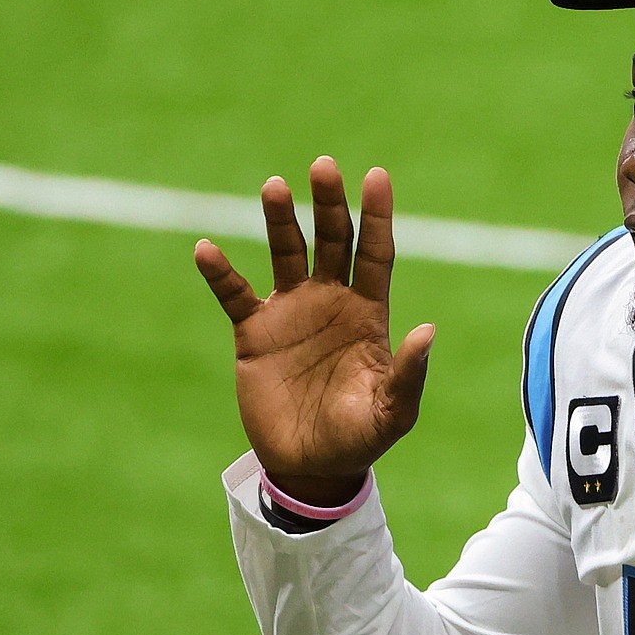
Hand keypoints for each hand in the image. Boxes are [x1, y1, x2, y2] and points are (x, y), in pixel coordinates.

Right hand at [195, 158, 433, 505]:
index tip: (377, 177)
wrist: (310, 467)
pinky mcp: (254, 331)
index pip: (375, 254)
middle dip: (329, 204)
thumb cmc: (359, 439)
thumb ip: (409, 374)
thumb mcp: (393, 413)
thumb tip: (427, 330)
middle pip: (332, 240)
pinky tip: (207, 250)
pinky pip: (234, 293)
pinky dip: (220, 272)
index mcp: (369, 314)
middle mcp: (331, 301)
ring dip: (280, 220)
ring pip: (286, 253)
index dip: (377, 217)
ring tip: (275, 186)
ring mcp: (291, 312)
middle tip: (324, 167)